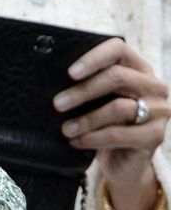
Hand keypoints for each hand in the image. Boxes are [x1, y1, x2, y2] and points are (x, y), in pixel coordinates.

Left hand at [54, 38, 169, 209]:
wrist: (122, 160)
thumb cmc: (102, 121)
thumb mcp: (95, 99)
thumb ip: (84, 84)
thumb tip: (51, 79)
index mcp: (136, 67)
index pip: (118, 49)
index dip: (94, 58)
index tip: (70, 73)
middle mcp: (152, 85)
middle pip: (117, 77)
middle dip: (83, 91)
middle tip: (57, 104)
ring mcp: (158, 111)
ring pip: (118, 107)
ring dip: (86, 119)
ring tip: (65, 129)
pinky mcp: (155, 136)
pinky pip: (119, 134)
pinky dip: (93, 138)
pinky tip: (76, 141)